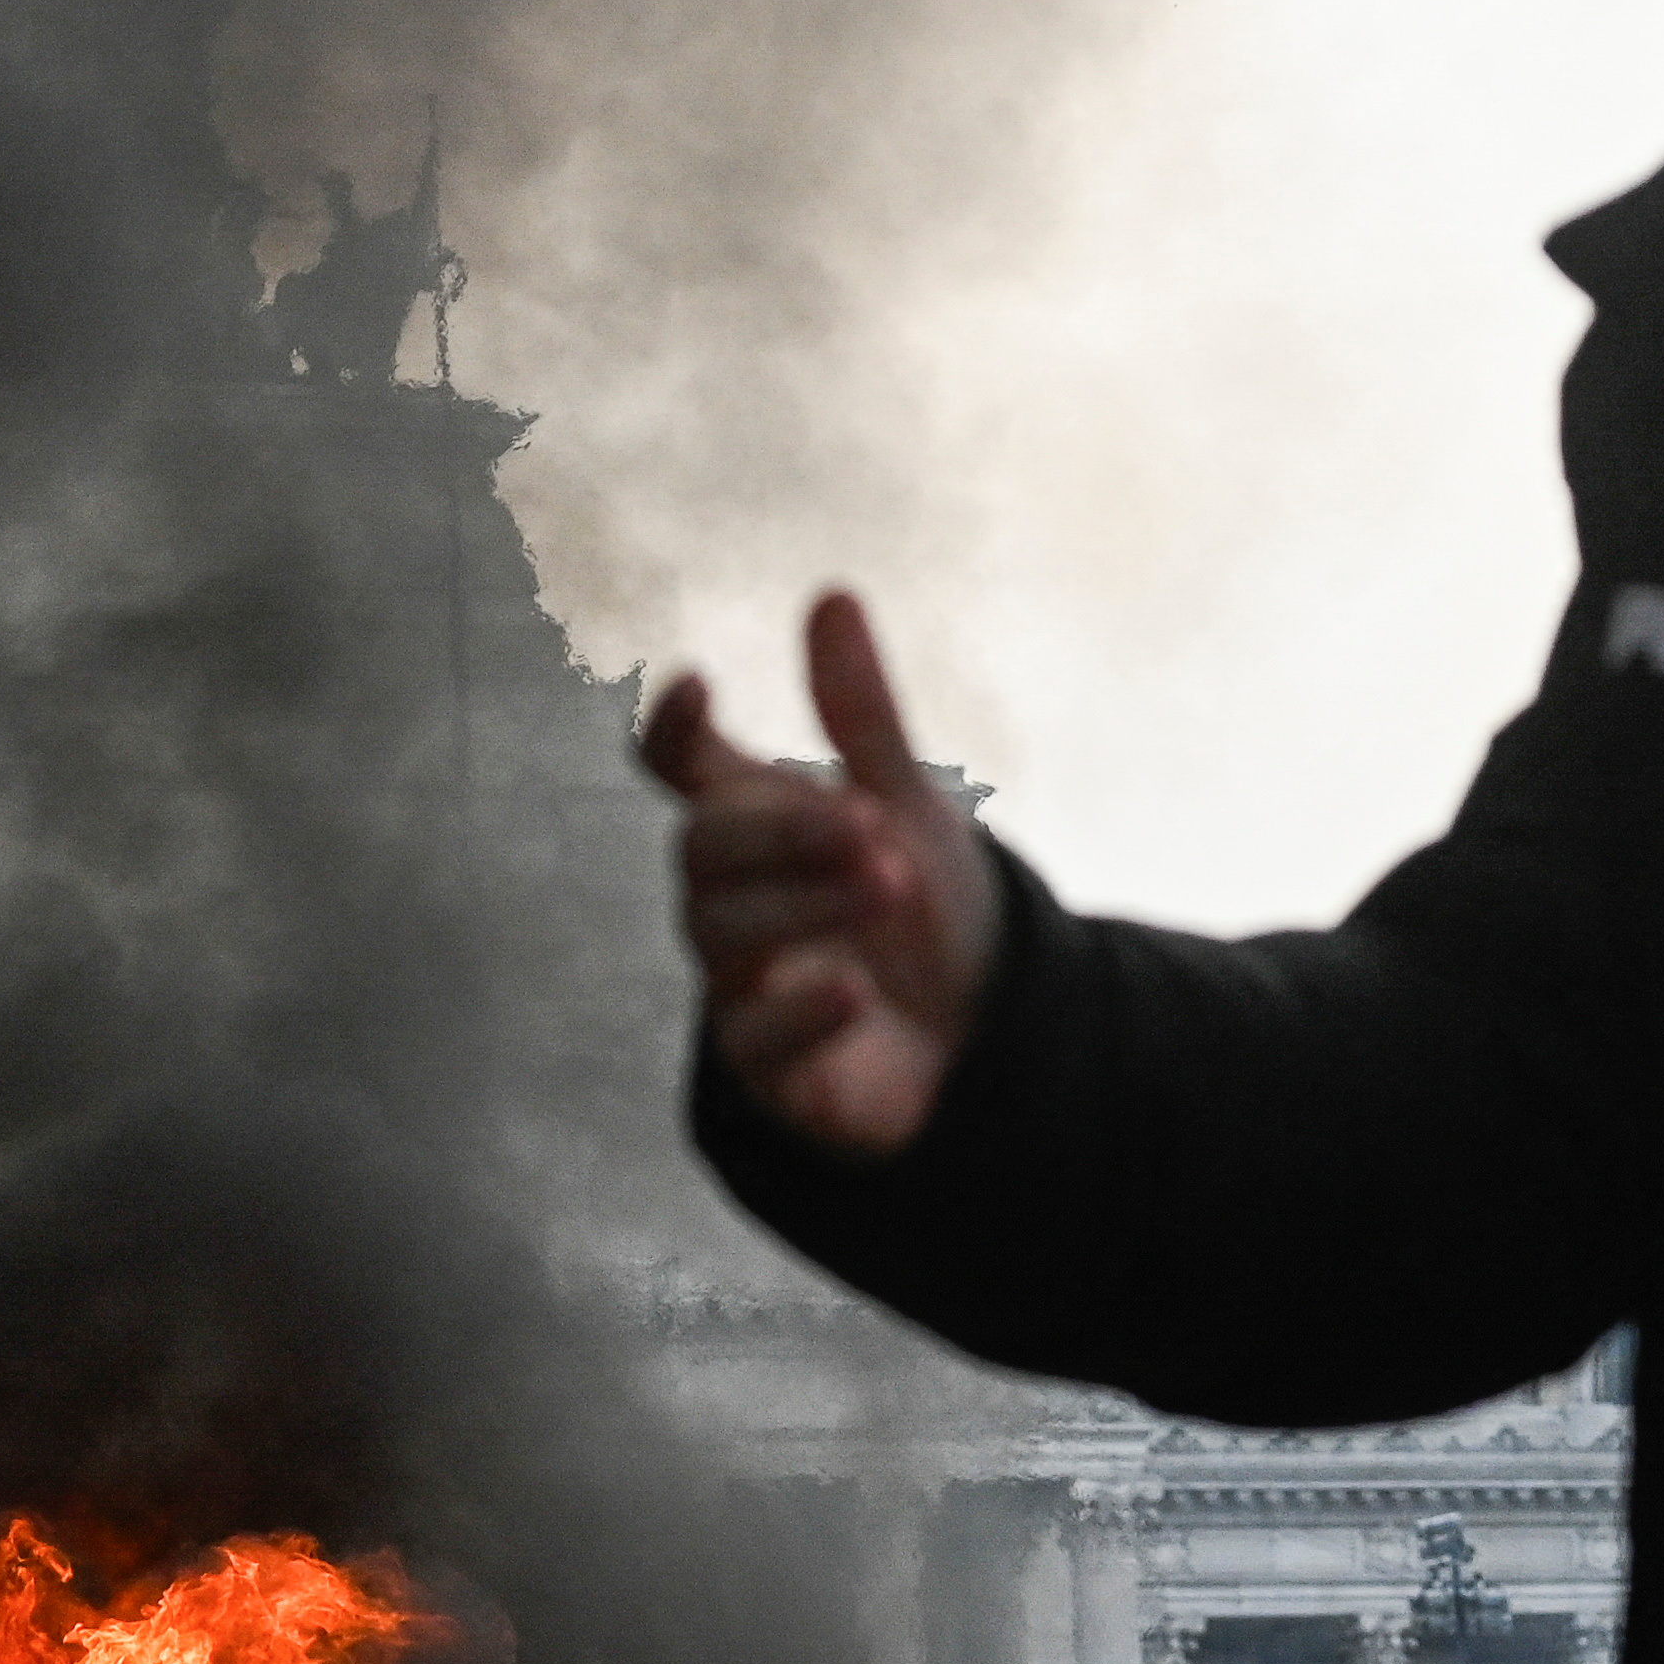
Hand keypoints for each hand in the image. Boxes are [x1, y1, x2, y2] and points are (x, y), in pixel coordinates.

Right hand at [639, 588, 999, 1157]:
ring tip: (891, 881)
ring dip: (807, 902)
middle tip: (872, 827)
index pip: (680, 771)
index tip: (694, 683)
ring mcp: (739, 983)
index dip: (673, 730)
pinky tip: (851, 991)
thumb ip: (863, 717)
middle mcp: (731, 899)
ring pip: (729, 933)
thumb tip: (833, 597)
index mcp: (755, 824)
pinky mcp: (764, 1067)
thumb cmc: (932, 915)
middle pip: (708, 849)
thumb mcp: (910, 807)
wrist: (989, 1038)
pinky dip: (799, 1011)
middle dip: (785, 832)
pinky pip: (754, 1038)